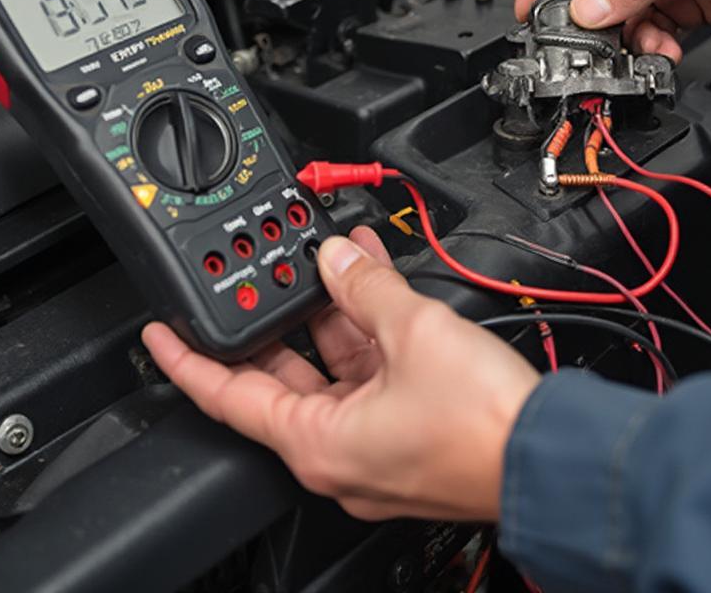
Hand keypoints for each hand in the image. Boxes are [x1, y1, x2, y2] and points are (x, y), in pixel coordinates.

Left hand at [142, 227, 538, 521]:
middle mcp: (339, 450)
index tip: (160, 335)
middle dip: (281, 315)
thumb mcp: (412, 331)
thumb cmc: (482, 424)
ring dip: (338, 309)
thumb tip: (339, 257)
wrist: (550, 455)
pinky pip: (375, 373)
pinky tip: (379, 281)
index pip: (228, 397)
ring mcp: (376, 442)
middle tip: (264, 276)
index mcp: (317, 442)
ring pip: (338, 367)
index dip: (188, 360)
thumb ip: (364, 286)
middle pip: (286, 374)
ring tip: (336, 255)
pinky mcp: (410, 431)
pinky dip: (373, 328)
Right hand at [515, 0, 710, 60]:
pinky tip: (663, 48)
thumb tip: (587, 8)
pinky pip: (649, 27)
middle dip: (587, 14)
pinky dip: (650, 43)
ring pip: (619, 10)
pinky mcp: (685, 0)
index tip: (527, 7)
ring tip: (637, 46)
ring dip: (623, 35)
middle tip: (580, 42)